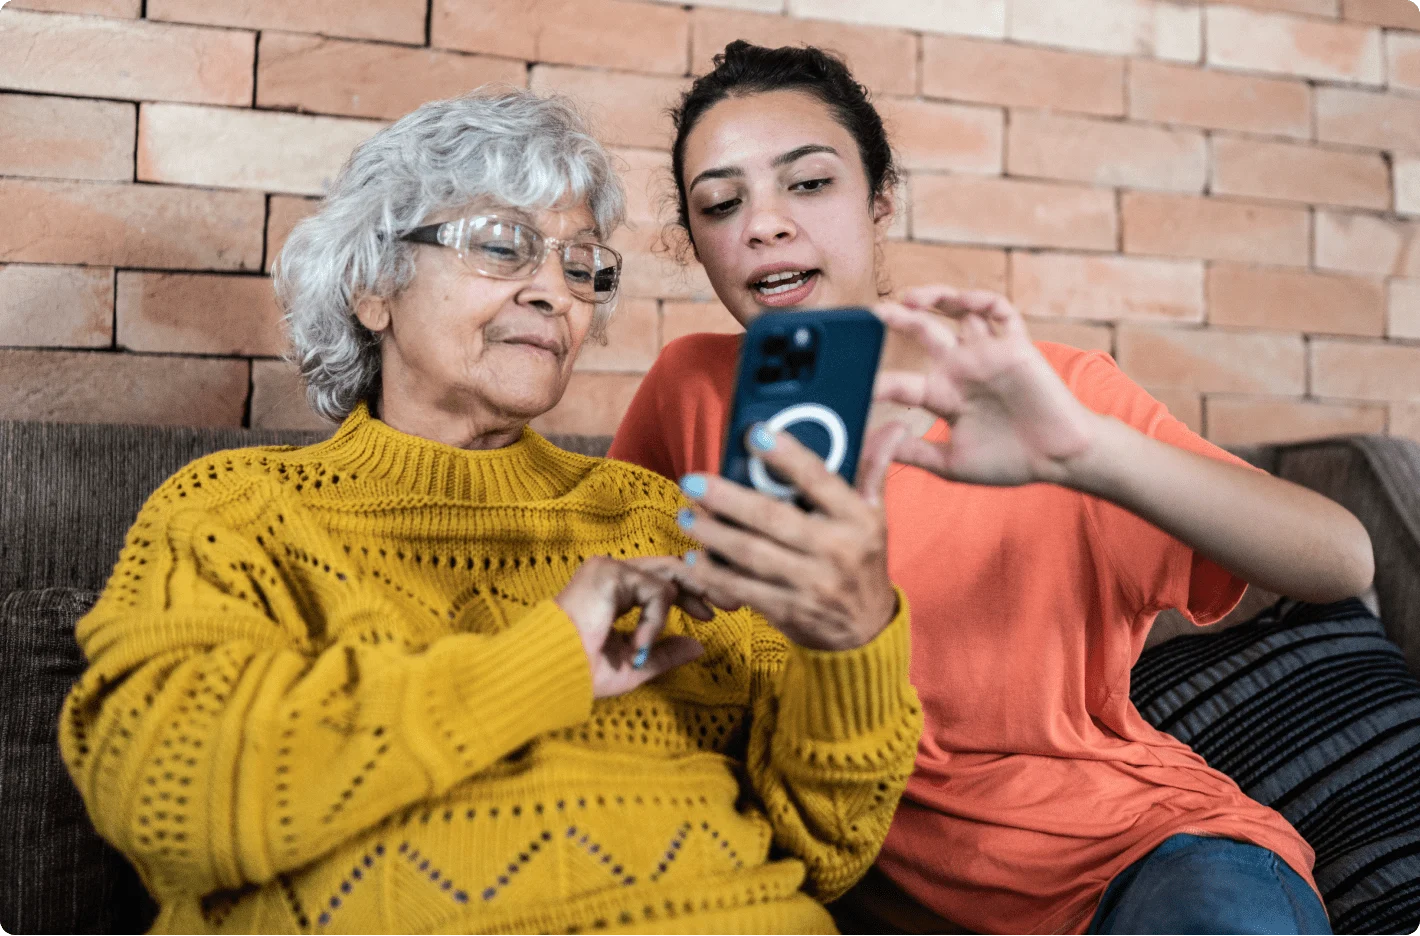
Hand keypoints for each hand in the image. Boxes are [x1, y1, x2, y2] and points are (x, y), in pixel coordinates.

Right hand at [555, 556, 706, 698]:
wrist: (551, 673)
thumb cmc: (581, 673)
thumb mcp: (635, 664)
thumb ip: (665, 653)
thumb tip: (699, 646)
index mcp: (614, 592)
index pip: (662, 579)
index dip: (692, 593)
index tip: (713, 615)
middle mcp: (611, 573)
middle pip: (671, 567)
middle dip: (705, 583)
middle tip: (732, 603)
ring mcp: (609, 568)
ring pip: (668, 575)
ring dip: (687, 601)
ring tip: (692, 625)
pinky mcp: (609, 572)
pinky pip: (655, 592)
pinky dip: (655, 621)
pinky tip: (638, 644)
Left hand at [669, 426, 901, 651]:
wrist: (867, 629)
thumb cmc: (863, 560)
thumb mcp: (875, 516)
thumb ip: (872, 470)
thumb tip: (891, 428)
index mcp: (857, 519)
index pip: (819, 480)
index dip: (787, 456)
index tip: (755, 435)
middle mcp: (835, 550)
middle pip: (773, 518)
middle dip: (727, 499)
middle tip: (693, 481)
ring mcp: (811, 584)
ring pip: (752, 555)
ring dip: (713, 535)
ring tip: (686, 516)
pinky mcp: (790, 611)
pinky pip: (745, 590)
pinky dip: (715, 575)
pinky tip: (694, 559)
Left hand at [870, 286, 1101, 486]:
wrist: (1059, 459)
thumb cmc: (1009, 461)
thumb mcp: (951, 464)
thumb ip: (913, 454)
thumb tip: (871, 449)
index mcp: (944, 396)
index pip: (902, 382)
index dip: (878, 382)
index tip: (854, 383)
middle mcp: (962, 370)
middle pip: (924, 333)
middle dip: (898, 319)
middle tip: (874, 312)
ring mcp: (988, 355)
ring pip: (960, 312)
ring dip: (937, 298)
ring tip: (911, 298)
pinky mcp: (1016, 347)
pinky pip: (1001, 312)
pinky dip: (983, 300)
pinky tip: (964, 301)